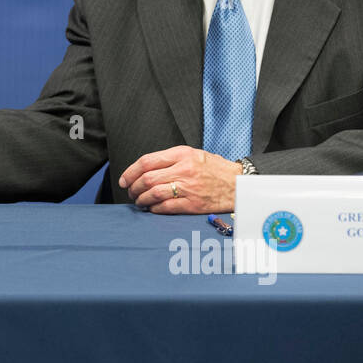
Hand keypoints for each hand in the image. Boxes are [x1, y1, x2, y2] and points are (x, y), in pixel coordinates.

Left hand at [118, 146, 239, 213]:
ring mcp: (188, 188)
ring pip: (153, 194)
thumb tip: (146, 168)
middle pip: (147, 179)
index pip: (147, 161)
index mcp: (182, 154)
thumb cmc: (215, 168)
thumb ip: (171, 158)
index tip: (124, 179)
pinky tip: (151, 209)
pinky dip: (154, 209)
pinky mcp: (193, 204)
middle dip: (133, 187)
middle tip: (131, 192)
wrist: (238, 183)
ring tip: (139, 201)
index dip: (130, 171)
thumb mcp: (194, 154)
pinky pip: (165, 208)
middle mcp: (184, 170)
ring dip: (141, 200)